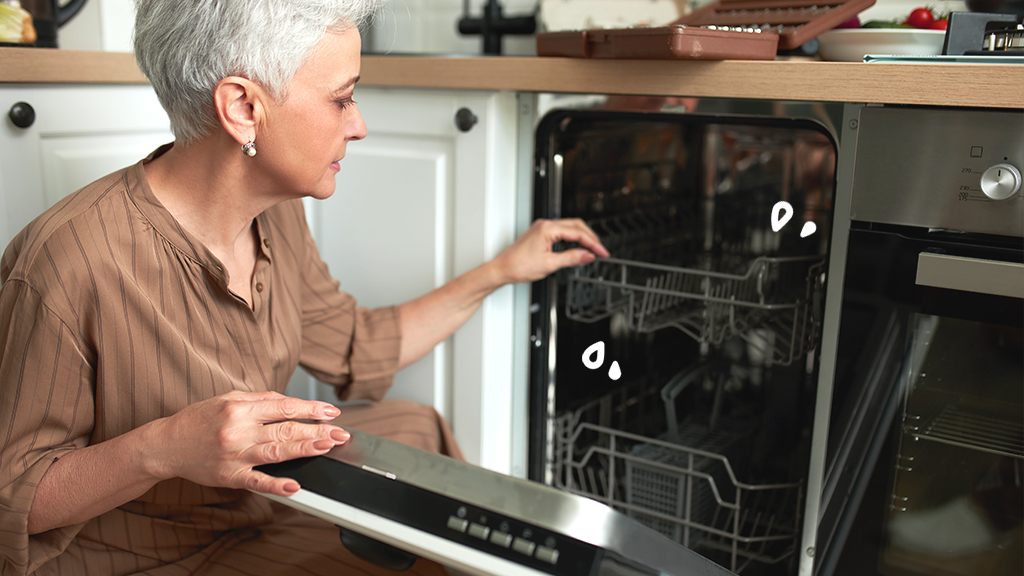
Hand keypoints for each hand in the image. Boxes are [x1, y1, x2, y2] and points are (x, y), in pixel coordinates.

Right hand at [147, 390, 347, 496]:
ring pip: (276, 452)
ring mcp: (234, 454)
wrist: (166, 445)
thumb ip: (260, 399)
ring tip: (326, 448)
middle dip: (317, 431)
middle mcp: (238, 430)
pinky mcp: (229, 476)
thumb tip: (290, 401)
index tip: (331, 412)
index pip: (284, 407)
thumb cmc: (198, 420)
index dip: (311, 408)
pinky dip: (276, 485)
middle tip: (340, 434)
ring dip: (304, 450)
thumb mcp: (227, 398)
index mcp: (239, 408)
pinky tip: (293, 486)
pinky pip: (256, 481)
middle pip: (285, 429)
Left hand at [490, 218, 609, 284]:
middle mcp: (545, 225)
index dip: (593, 243)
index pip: (578, 233)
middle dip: (590, 238)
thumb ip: (572, 258)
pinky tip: (578, 248)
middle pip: (576, 225)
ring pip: (570, 227)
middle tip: (601, 251)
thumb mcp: (549, 264)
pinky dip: (573, 239)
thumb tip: (588, 256)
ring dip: (582, 238)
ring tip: (592, 250)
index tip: (602, 252)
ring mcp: (542, 228)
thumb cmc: (518, 266)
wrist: (501, 269)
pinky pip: (562, 232)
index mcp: (547, 228)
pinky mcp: (540, 234)